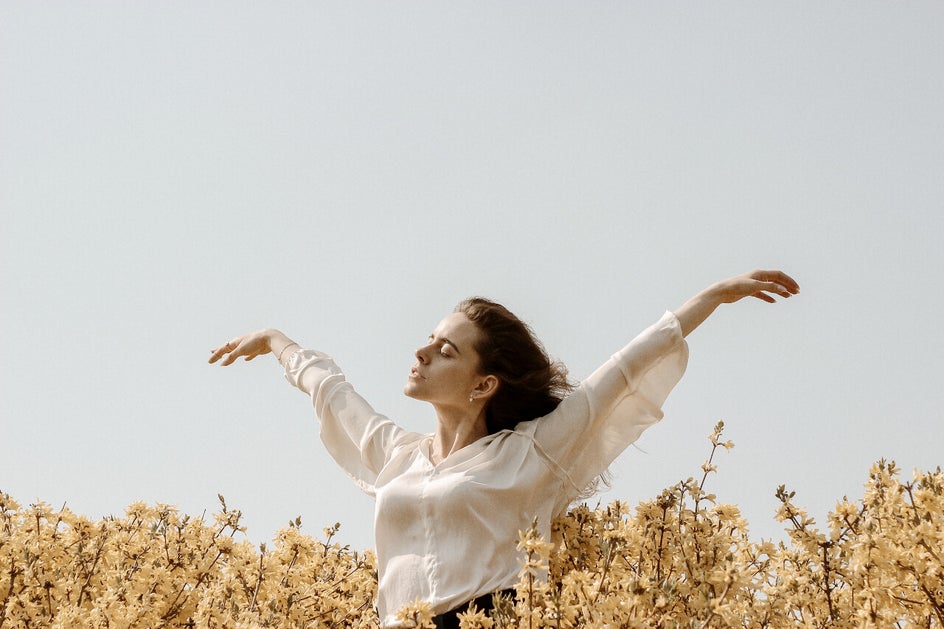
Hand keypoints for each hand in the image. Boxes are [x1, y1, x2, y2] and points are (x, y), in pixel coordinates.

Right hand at [209, 329, 278, 365]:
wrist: (270, 338)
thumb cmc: (254, 342)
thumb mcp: (241, 350)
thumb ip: (231, 357)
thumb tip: (222, 363)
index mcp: (235, 342)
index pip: (222, 349)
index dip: (215, 356)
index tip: (209, 362)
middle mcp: (241, 343)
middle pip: (228, 348)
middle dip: (220, 352)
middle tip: (212, 352)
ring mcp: (248, 346)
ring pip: (237, 351)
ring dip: (231, 354)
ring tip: (227, 355)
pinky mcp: (256, 350)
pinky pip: (249, 354)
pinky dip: (246, 357)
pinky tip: (246, 359)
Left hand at [674, 269, 798, 336]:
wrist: (722, 292)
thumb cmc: (737, 287)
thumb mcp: (755, 286)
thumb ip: (770, 287)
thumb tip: (783, 289)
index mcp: (760, 273)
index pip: (779, 275)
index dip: (789, 281)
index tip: (797, 288)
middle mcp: (758, 277)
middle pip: (776, 280)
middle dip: (787, 286)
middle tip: (796, 293)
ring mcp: (753, 284)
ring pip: (770, 287)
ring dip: (780, 291)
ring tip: (788, 297)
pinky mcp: (748, 291)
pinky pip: (762, 294)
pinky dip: (768, 297)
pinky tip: (773, 302)